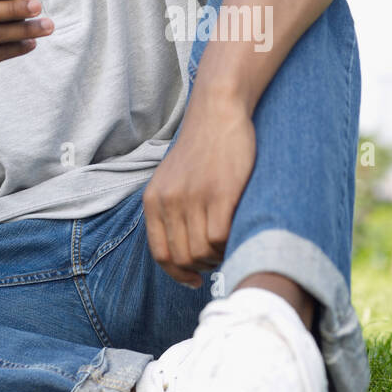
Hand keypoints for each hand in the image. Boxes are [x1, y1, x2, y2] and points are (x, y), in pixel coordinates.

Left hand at [143, 90, 255, 287]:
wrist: (218, 111)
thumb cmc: (202, 148)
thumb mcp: (173, 178)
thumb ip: (172, 209)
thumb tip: (184, 251)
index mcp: (154, 200)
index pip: (161, 254)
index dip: (178, 273)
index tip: (193, 280)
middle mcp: (169, 201)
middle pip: (183, 258)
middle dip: (202, 267)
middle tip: (218, 258)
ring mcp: (194, 198)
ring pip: (203, 252)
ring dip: (218, 257)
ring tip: (228, 245)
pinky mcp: (221, 193)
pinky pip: (221, 237)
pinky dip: (230, 245)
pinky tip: (237, 235)